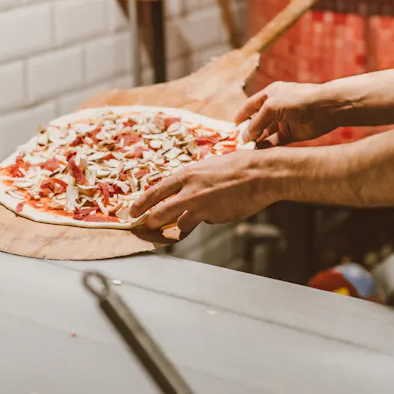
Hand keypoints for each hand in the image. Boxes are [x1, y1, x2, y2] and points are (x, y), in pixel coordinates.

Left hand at [130, 150, 274, 232]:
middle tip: (146, 228)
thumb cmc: (239, 166)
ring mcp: (201, 207)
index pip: (155, 192)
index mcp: (187, 174)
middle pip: (159, 213)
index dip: (141, 204)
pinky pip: (204, 222)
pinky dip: (208, 219)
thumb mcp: (209, 167)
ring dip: (181, 224)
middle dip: (151, 223)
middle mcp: (189, 191)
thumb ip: (194, 181)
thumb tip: (185, 194)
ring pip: (180, 223)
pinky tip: (222, 208)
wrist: (261, 174)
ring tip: (189, 218)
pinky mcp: (214, 218)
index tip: (132, 213)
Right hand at [236, 81, 345, 144]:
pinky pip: (275, 142)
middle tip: (237, 143)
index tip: (232, 127)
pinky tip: (259, 152)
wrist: (324, 108)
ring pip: (265, 133)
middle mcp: (276, 107)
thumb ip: (256, 121)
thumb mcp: (271, 107)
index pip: (251, 105)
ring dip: (256, 140)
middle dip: (248, 131)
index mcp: (271, 94)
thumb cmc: (297, 100)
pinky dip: (267, 147)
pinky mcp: (291, 133)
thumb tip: (244, 136)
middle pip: (257, 121)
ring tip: (246, 149)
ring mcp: (283, 121)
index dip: (241, 115)